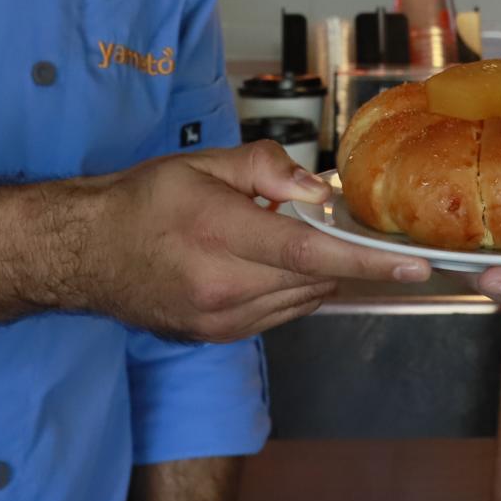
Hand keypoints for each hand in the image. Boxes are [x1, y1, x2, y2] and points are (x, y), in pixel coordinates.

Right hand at [74, 141, 429, 342]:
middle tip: (339, 223)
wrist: (84, 252)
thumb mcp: (202, 163)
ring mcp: (219, 321)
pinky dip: (291, 287)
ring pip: (302, 300)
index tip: (416, 266)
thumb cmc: (144, 198)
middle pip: (313, 280)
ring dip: (315, 272)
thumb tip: (318, 192)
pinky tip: (266, 261)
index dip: (366, 261)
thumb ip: (266, 169)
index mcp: (216, 234)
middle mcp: (221, 288)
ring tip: (284, 236)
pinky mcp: (218, 337)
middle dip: (342, 255)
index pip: (307, 253)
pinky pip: (280, 313)